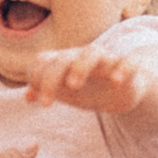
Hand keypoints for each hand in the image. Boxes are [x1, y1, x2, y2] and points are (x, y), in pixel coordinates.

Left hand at [24, 42, 153, 112]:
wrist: (124, 90)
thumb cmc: (90, 88)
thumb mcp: (66, 92)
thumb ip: (46, 90)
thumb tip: (28, 96)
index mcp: (66, 62)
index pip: (43, 60)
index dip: (35, 78)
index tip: (37, 102)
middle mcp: (84, 57)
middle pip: (64, 57)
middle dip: (51, 78)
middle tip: (46, 105)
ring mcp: (107, 61)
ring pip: (93, 52)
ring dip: (80, 67)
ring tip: (73, 86)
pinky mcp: (129, 68)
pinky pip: (129, 60)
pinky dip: (123, 67)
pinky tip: (116, 80)